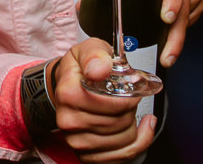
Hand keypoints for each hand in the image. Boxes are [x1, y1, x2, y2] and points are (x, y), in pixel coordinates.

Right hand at [47, 40, 155, 161]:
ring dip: (133, 126)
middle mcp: (69, 121)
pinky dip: (136, 144)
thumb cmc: (80, 69)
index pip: (114, 105)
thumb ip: (96, 55)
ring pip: (124, 141)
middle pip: (120, 123)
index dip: (131, 97)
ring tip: (127, 111)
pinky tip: (137, 130)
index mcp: (69, 94)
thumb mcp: (89, 49)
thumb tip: (100, 69)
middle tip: (127, 97)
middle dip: (131, 109)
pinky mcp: (85, 154)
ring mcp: (76, 140)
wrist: (65, 85)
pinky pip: (120, 157)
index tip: (133, 89)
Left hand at [151, 0, 202, 67]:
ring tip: (168, 55)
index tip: (166, 18)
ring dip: (178, 37)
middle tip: (167, 55)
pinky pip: (193, 18)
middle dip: (175, 35)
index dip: (171, 1)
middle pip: (183, 9)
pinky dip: (185, 29)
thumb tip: (82, 9)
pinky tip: (173, 36)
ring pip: (188, 16)